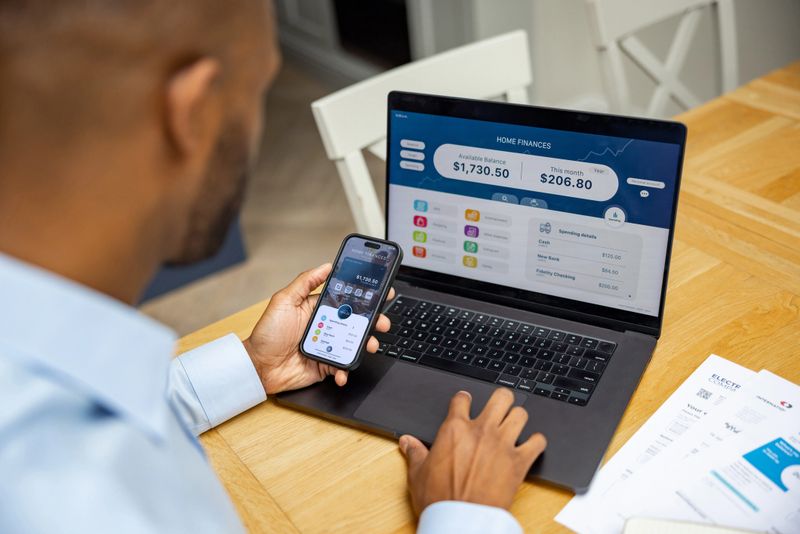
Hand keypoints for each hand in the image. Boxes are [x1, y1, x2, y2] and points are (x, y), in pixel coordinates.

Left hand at [243, 263, 393, 394]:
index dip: (365, 296)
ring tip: (369, 345)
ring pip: (353, 344)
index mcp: (318, 309)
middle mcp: (326, 326)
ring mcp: (327, 346)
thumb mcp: (283, 301)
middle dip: (374, 321)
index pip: (346, 299)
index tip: (381, 292)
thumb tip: (326, 266)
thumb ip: (305, 282)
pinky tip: (343, 371)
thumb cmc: (267, 333)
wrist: (258, 366)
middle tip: (382, 321)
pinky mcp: (325, 365)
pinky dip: (345, 371)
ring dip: (365, 344)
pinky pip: (342, 367)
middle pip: (356, 322)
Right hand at [399, 388, 545, 514]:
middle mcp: (481, 431)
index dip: (464, 398)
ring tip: (514, 424)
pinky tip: (531, 446)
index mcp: (454, 429)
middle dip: (501, 399)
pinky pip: (538, 442)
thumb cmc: (440, 499)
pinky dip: (537, 442)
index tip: (465, 400)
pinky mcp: (519, 462)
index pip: (462, 399)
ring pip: (521, 414)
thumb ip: (415, 453)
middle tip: (499, 406)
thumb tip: (407, 442)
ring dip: (518, 418)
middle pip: (501, 397)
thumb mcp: (418, 474)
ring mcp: (502, 444)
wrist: (460, 520)